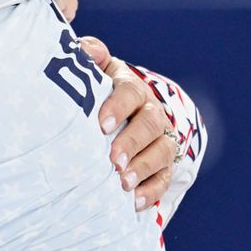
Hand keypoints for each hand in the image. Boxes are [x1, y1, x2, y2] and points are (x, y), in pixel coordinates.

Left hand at [81, 37, 175, 210]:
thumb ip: (87, 56)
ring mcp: (160, 137)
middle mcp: (150, 110)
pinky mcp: (163, 163)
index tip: (101, 125)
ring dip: (143, 167)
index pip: (130, 92)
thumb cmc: (93, 92)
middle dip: (132, 142)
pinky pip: (165, 177)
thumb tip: (85, 49)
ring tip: (123, 182)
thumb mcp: (89, 72)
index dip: (118, 107)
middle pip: (150, 124)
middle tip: (113, 160)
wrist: (113, 111)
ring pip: (162, 151)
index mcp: (130, 87)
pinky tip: (134, 201)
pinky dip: (151, 190)